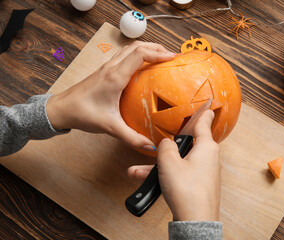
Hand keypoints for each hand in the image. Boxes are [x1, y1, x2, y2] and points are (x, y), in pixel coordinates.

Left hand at [46, 41, 175, 150]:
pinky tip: (142, 67)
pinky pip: (124, 56)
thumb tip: (150, 146)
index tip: (172, 58)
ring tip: (160, 57)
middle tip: (171, 56)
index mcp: (115, 77)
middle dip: (156, 47)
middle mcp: (111, 67)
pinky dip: (137, 55)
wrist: (61, 109)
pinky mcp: (104, 71)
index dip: (158, 53)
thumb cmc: (82, 114)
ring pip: (129, 49)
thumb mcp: (110, 127)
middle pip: (137, 46)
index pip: (140, 54)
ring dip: (146, 49)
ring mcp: (107, 67)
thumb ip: (131, 137)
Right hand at [128, 110, 221, 220]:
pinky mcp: (199, 185)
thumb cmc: (187, 190)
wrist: (195, 220)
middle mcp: (209, 158)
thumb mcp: (169, 162)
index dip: (203, 114)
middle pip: (186, 146)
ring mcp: (204, 173)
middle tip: (156, 148)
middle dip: (166, 149)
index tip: (208, 107)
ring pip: (179, 163)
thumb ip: (166, 147)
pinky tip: (147, 182)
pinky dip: (166, 176)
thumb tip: (167, 144)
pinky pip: (180, 175)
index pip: (204, 124)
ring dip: (159, 166)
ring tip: (137, 172)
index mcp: (206, 147)